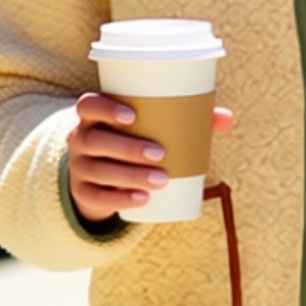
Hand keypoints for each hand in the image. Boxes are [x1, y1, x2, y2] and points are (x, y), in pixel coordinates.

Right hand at [66, 92, 234, 223]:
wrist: (102, 176)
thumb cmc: (133, 139)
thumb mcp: (150, 127)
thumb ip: (187, 119)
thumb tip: (227, 118)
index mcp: (94, 116)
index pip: (87, 105)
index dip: (105, 108)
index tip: (132, 117)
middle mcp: (80, 139)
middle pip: (95, 140)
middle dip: (127, 148)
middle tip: (160, 154)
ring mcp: (78, 167)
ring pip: (97, 171)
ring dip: (129, 176)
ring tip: (161, 180)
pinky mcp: (83, 193)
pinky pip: (96, 197)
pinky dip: (120, 199)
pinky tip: (142, 200)